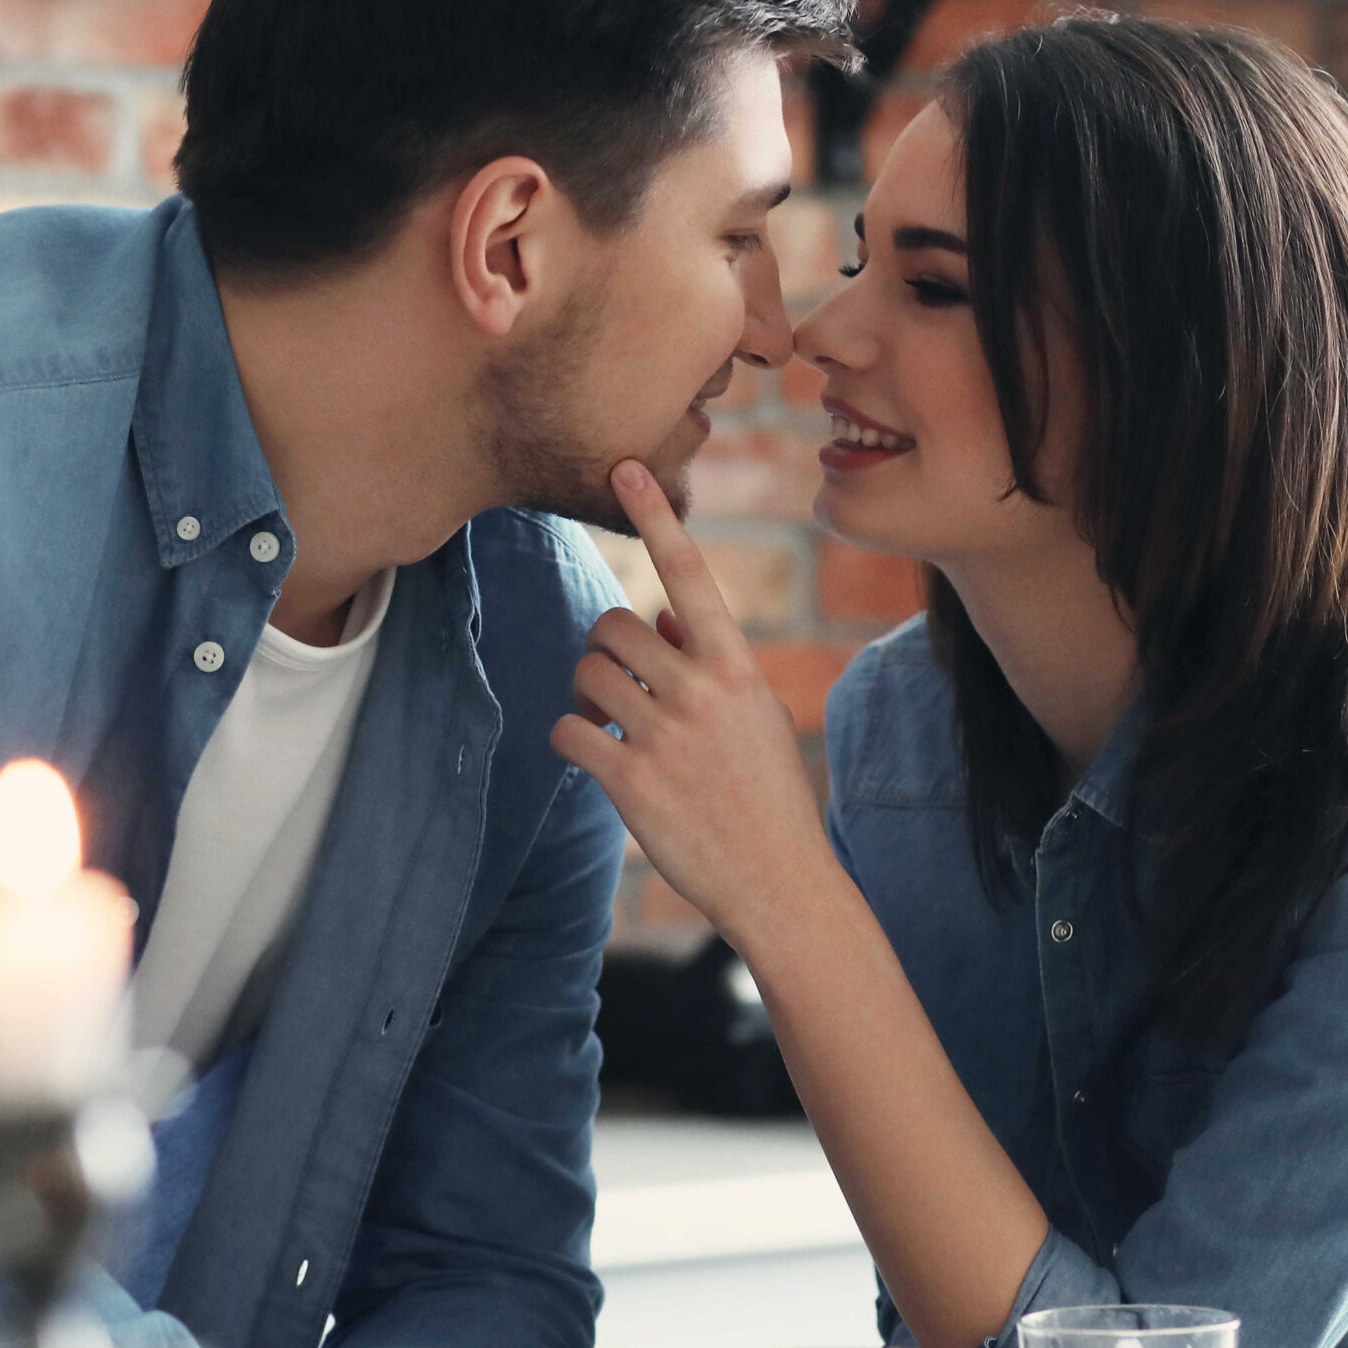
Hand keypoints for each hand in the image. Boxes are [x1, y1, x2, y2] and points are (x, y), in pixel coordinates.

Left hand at [549, 460, 841, 949]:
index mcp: (737, 666)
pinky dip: (571, 740)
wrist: (778, 881)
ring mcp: (665, 735)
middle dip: (605, 652)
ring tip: (613, 726)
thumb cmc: (765, 791)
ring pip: (587, 673)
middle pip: (612, 626)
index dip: (655, 517)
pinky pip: (568, 731)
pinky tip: (595, 759)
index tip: (625, 466)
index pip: (691, 575)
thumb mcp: (754, 714)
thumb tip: (656, 616)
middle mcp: (700, 691)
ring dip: (587, 696)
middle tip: (620, 689)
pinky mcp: (631, 780)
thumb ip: (706, 661)